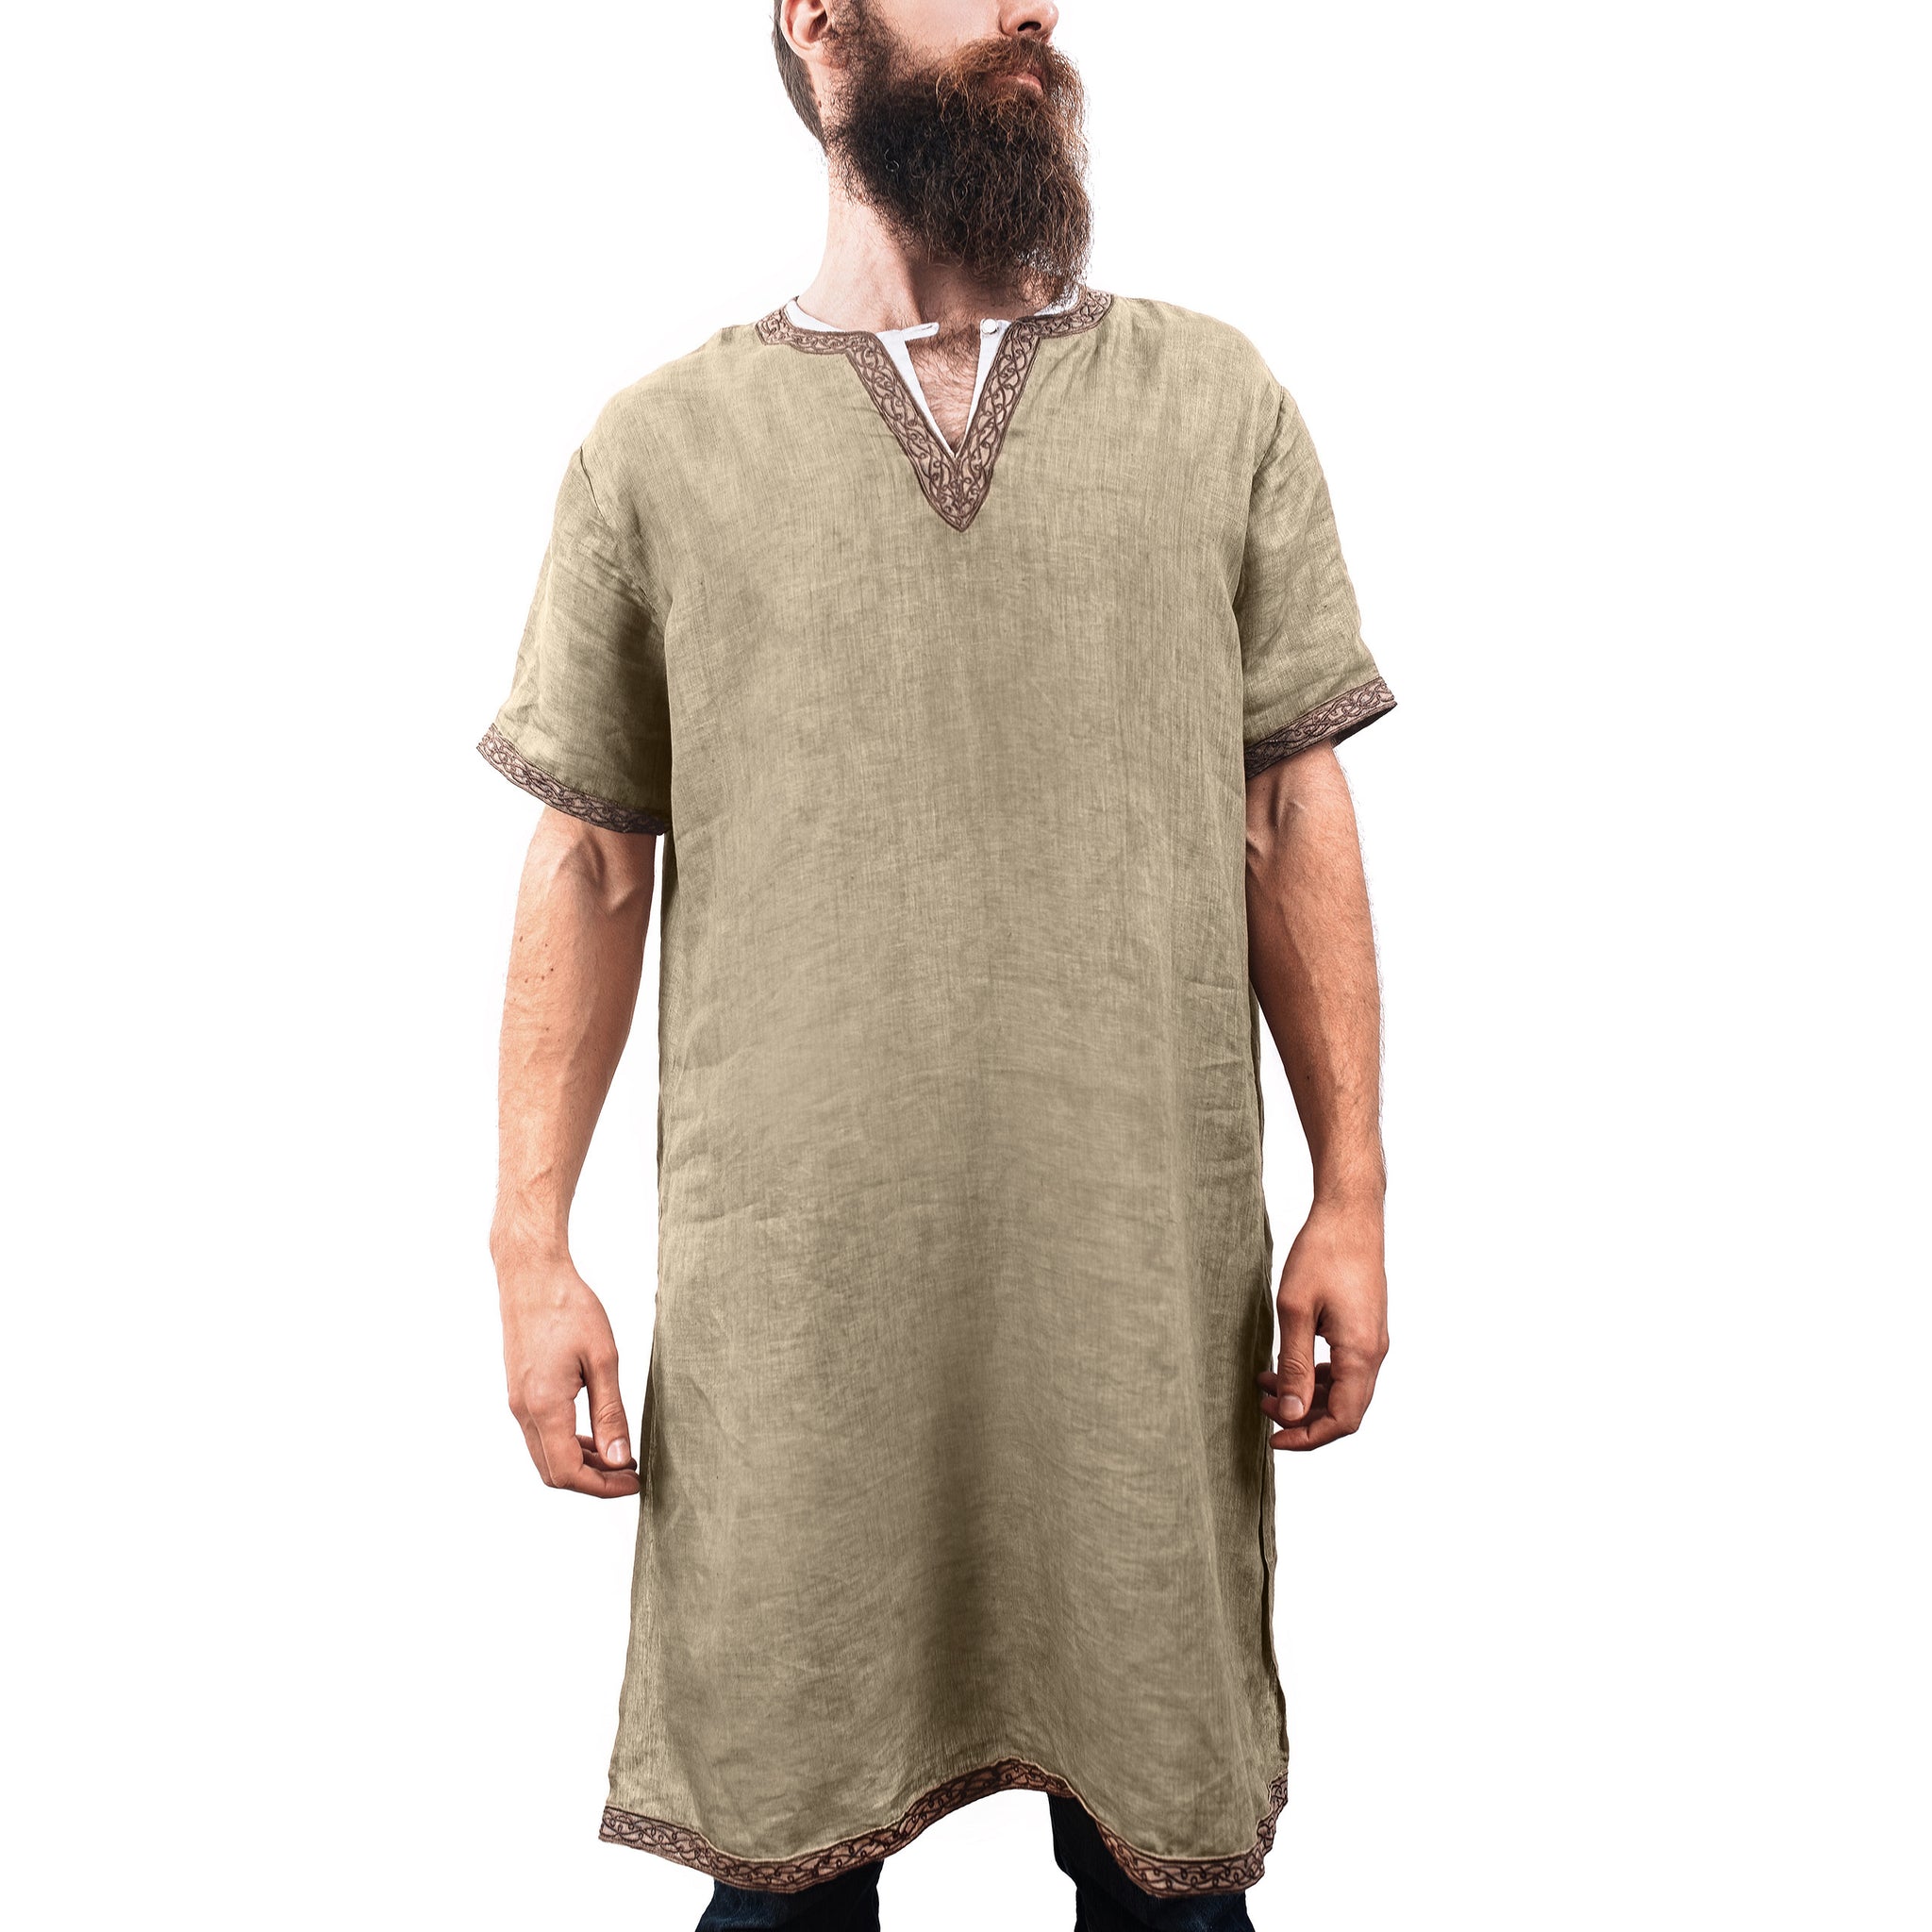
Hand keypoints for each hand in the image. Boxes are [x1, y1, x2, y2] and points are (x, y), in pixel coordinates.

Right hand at [498, 1253, 639, 1497]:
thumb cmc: (569, 1308)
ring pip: (545, 1455)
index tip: (634, 1482)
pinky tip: (595, 1433)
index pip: (568, 1472)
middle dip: (593, 1482)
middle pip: (553, 1472)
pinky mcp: (520, 1392)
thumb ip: (610, 1414)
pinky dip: (568, 1444)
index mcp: (544, 1407)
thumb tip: (619, 1460)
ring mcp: (518, 1403)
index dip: (602, 1487)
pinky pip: (541, 1435)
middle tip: (629, 1474)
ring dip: (581, 1463)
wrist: (532, 1275)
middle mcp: (524, 1411)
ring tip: (619, 1456)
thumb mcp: (603, 1359)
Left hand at [1257, 1201, 1388, 1450]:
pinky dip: (1316, 1376)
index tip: (1273, 1438)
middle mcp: (1374, 1352)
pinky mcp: (1364, 1328)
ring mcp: (1372, 1340)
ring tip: (1265, 1385)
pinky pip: (1345, 1369)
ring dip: (1307, 1395)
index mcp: (1361, 1353)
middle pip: (1345, 1410)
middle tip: (1262, 1406)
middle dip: (1303, 1417)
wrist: (1350, 1214)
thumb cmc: (1322, 1253)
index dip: (1308, 1437)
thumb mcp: (1296, 1310)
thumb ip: (1294, 1366)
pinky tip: (1286, 1364)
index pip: (1343, 1420)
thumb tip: (1291, 1413)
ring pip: (1345, 1390)